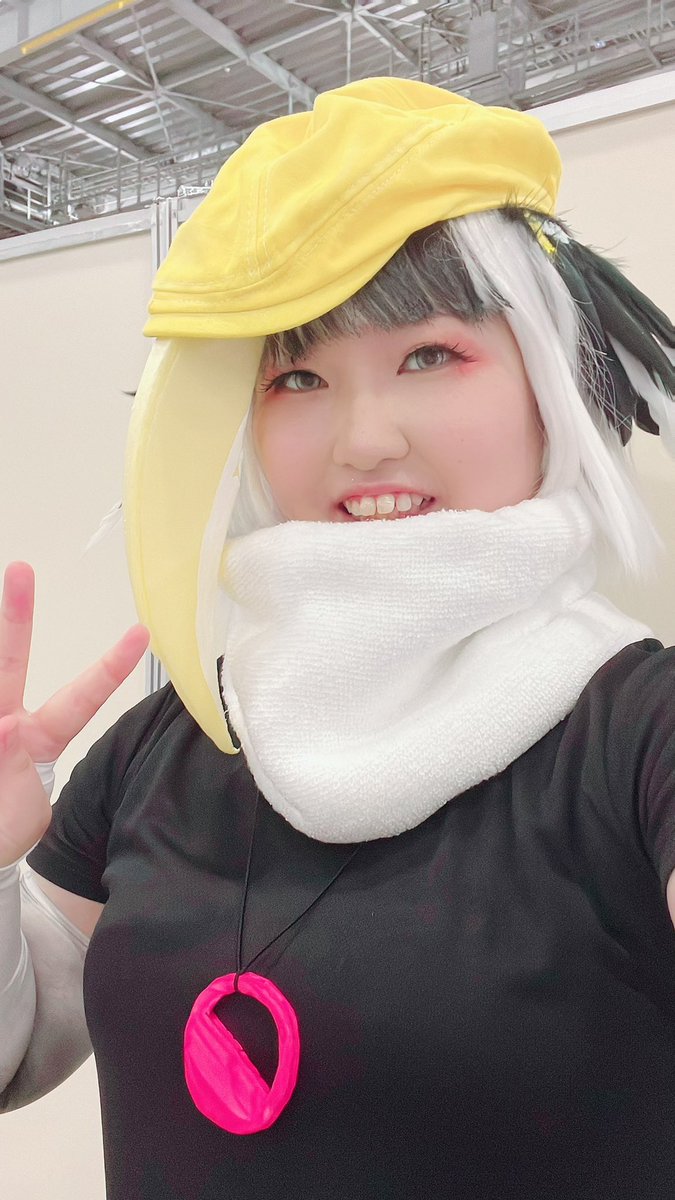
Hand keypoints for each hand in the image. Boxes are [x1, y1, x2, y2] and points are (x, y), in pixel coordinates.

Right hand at [0, 562, 149, 867]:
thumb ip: (18, 779)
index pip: (81, 697)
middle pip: (9, 660)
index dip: (110, 668)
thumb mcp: (25, 818)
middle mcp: (6, 721)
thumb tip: (4, 730)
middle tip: (22, 570)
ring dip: (1, 738)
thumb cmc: (3, 831)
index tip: (141, 634)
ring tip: (6, 757)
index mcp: (40, 737)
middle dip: (16, 615)